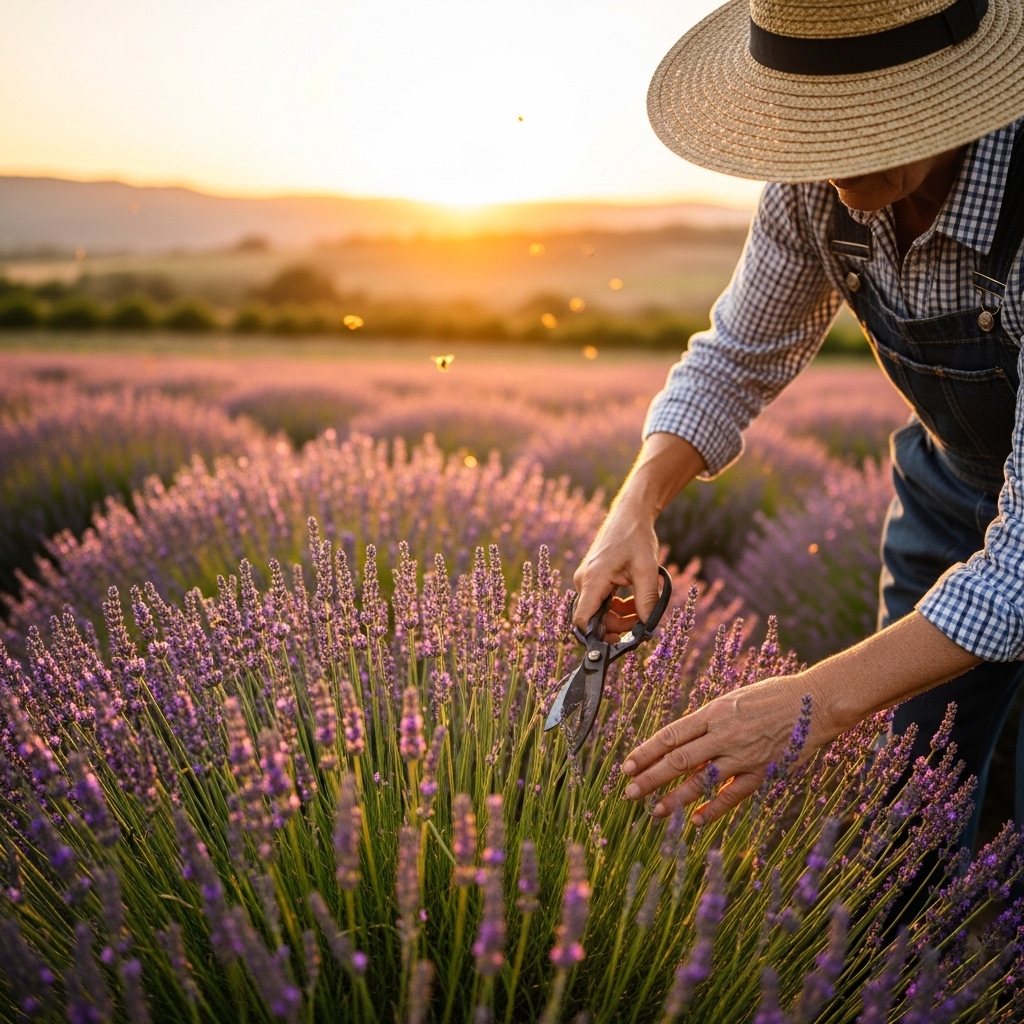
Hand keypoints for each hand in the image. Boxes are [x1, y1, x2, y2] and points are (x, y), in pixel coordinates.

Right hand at [573, 432, 705, 630]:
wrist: (631, 515)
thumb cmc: (636, 538)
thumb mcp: (647, 570)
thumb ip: (646, 601)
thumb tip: (647, 628)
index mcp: (593, 580)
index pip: (583, 621)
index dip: (597, 637)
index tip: (619, 643)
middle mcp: (584, 581)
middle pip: (593, 619)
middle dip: (617, 626)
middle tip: (641, 625)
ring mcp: (588, 579)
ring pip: (599, 612)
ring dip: (620, 616)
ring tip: (642, 609)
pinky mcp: (594, 578)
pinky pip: (602, 601)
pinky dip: (618, 606)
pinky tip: (635, 600)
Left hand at [620, 675, 821, 825]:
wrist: (815, 702)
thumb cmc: (773, 695)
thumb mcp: (734, 699)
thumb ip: (709, 721)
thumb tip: (683, 740)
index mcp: (713, 713)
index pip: (670, 736)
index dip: (646, 752)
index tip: (626, 766)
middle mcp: (723, 735)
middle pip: (678, 760)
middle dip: (650, 777)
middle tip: (628, 793)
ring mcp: (743, 755)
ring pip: (701, 781)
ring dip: (674, 798)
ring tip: (653, 812)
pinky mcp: (762, 771)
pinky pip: (733, 795)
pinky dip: (713, 809)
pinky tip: (695, 821)